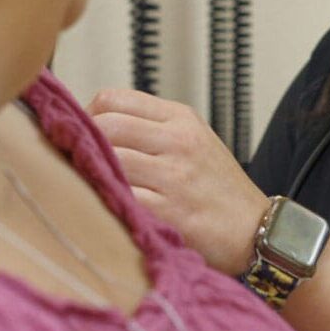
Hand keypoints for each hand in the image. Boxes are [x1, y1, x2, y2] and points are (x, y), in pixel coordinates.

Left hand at [88, 88, 269, 274]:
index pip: (113, 99)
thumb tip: (92, 126)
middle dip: (80, 143)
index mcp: (180, 118)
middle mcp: (178, 140)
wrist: (257, 232)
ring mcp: (174, 175)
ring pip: (108, 159)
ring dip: (89, 173)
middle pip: (105, 125)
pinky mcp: (170, 210)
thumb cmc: (218, 189)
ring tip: (84, 185)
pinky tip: (103, 207)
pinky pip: (121, 196)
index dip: (86, 115)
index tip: (78, 134)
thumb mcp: (193, 142)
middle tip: (72, 162)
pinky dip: (105, 200)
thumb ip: (150, 130)